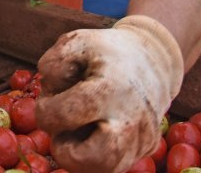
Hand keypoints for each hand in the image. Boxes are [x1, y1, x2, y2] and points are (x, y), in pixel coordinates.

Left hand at [36, 15, 183, 172]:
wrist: (153, 58)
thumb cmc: (107, 52)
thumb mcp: (76, 41)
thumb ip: (54, 63)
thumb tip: (50, 90)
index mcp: (111, 87)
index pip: (70, 114)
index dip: (47, 113)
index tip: (47, 105)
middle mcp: (131, 118)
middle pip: (98, 159)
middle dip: (66, 152)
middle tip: (61, 131)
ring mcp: (143, 137)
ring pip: (107, 170)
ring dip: (80, 158)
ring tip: (76, 131)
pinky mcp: (147, 149)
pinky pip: (115, 166)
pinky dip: (95, 157)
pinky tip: (92, 133)